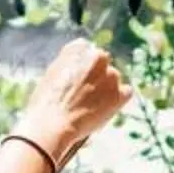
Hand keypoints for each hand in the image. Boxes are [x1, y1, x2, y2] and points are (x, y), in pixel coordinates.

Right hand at [17, 38, 129, 160]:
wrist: (53, 123)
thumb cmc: (47, 102)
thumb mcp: (52, 73)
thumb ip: (68, 62)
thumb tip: (78, 63)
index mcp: (79, 49)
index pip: (86, 51)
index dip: (82, 67)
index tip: (78, 79)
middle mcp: (97, 56)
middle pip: (102, 64)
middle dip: (96, 76)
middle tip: (85, 95)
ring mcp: (111, 75)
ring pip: (113, 78)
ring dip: (107, 88)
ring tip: (90, 106)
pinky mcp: (119, 93)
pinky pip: (126, 92)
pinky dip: (118, 100)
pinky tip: (104, 109)